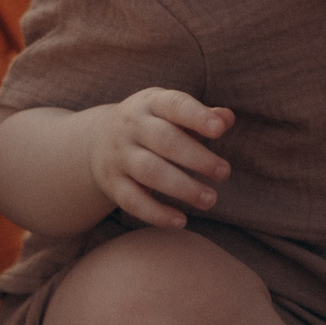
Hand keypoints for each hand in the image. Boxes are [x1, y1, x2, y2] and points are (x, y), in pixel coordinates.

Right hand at [90, 88, 233, 228]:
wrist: (98, 140)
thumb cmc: (152, 124)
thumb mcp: (171, 112)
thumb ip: (200, 116)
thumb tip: (227, 118)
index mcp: (151, 103)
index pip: (174, 105)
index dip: (197, 116)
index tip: (220, 130)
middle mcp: (132, 127)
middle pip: (164, 140)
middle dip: (196, 158)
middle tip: (224, 172)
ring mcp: (119, 155)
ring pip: (149, 171)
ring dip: (182, 188)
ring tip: (210, 199)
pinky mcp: (112, 184)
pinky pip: (132, 200)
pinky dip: (156, 213)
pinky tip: (180, 221)